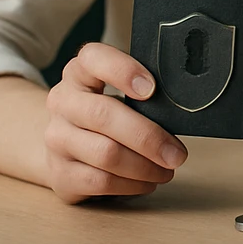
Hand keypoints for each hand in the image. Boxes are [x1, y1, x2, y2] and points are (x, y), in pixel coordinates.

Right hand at [43, 42, 187, 202]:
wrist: (65, 146)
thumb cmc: (108, 112)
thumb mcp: (120, 92)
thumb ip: (144, 91)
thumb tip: (186, 104)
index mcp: (79, 72)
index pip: (94, 59)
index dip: (124, 71)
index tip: (152, 89)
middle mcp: (62, 102)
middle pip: (104, 116)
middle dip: (149, 137)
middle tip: (178, 153)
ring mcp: (56, 139)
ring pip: (105, 153)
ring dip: (145, 166)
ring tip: (167, 170)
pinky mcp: (59, 173)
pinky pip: (99, 182)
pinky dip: (131, 184)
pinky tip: (147, 182)